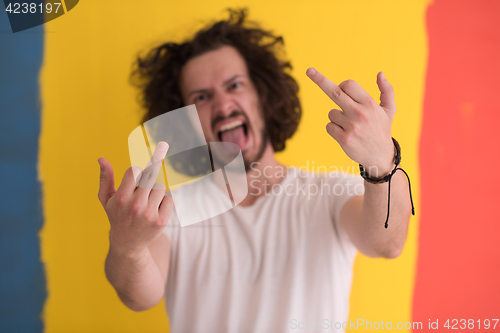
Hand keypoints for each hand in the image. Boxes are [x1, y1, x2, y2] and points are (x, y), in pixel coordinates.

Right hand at [98, 142, 173, 256]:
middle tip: (162, 148)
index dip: (137, 171)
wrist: (127, 244)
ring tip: (146, 202)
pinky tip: (154, 210)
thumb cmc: (117, 216)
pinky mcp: (161, 221)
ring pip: (160, 187)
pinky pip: (169, 199)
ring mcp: (149, 214)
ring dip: (154, 191)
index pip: (134, 171)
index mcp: (121, 198)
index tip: (139, 169)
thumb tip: (102, 159)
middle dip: (150, 173)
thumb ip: (105, 178)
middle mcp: (135, 205)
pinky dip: (163, 202)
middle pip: (150, 176)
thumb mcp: (106, 199)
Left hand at [306, 68, 395, 176]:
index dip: (342, 85)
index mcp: (369, 103)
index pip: (349, 85)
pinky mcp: (344, 139)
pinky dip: (333, 129)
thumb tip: (380, 73)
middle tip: (309, 70)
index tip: (339, 86)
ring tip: (350, 126)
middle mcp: (360, 113)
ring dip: (337, 118)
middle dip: (319, 80)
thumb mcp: (389, 110)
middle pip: (334, 92)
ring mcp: (351, 126)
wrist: (380, 156)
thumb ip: (387, 90)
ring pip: (331, 113)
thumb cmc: (382, 129)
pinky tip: (345, 134)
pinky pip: (329, 126)